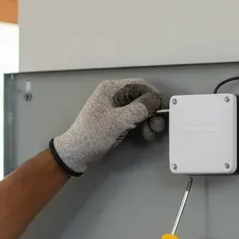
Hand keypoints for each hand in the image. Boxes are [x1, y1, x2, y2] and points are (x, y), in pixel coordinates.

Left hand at [50, 78, 165, 175]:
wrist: (77, 153)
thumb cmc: (93, 135)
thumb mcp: (118, 121)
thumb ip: (139, 109)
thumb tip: (156, 100)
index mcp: (112, 89)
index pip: (140, 85)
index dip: (153, 97)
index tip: (161, 112)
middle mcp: (115, 94)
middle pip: (142, 97)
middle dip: (152, 111)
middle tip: (156, 127)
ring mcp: (116, 107)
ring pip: (141, 109)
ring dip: (149, 120)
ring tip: (150, 133)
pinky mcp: (118, 119)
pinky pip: (136, 118)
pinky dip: (143, 125)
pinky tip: (145, 134)